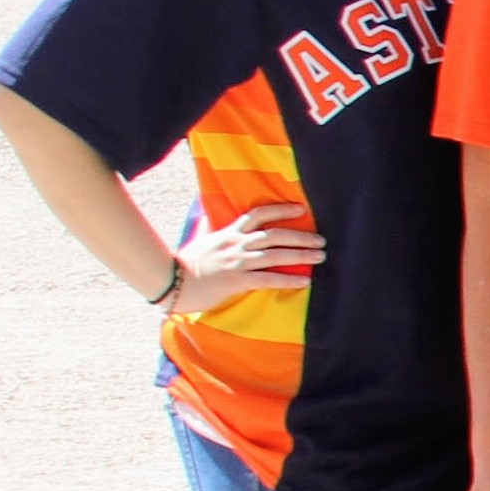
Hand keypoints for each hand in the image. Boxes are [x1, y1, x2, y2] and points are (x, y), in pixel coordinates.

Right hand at [168, 200, 323, 311]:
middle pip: (274, 234)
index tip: (300, 209)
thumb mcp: (203, 242)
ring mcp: (236, 261)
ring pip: (275, 254)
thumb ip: (216, 234)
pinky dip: (287, 279)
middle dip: (300, 236)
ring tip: (320, 256)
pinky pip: (267, 278)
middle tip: (321, 239)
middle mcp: (236, 244)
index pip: (258, 215)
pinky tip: (304, 281)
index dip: (281, 210)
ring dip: (301, 255)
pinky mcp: (236, 280)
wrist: (168, 280)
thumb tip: (219, 226)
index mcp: (229, 233)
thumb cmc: (184, 264)